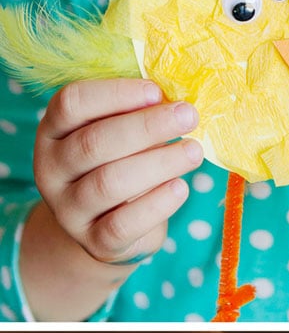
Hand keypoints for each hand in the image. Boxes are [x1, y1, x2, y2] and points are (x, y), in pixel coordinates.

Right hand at [34, 78, 202, 265]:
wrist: (107, 228)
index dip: (115, 93)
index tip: (156, 91)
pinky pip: (122, 224)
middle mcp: (51, 169)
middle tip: (188, 115)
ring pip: (109, 183)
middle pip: (93, 143)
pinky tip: (180, 188)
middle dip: (146, 127)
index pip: (71, 103)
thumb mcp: (120, 134)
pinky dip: (156, 205)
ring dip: (159, 163)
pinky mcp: (93, 242)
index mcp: (53, 131)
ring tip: (194, 151)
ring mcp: (68, 209)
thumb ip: (138, 114)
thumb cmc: (121, 163)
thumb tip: (178, 101)